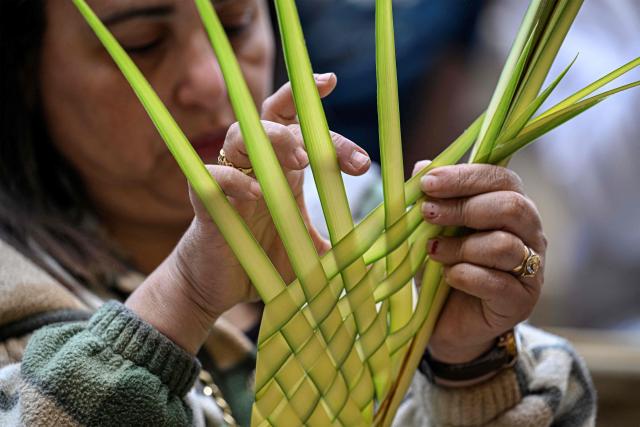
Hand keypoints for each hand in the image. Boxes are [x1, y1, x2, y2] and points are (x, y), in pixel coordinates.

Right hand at [127, 73, 371, 353]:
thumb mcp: (308, 255)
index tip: (332, 83)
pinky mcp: (204, 202)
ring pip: (240, 135)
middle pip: (275, 120)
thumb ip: (338, 248)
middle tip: (349, 159)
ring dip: (273, 140)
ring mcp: (229, 180)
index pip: (296, 122)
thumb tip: (381, 258)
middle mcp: (256, 166)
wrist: (216, 288)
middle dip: (309, 126)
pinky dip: (234, 179)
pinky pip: (212, 176)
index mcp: (282, 169)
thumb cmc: (262, 263)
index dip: (310, 101)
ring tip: (303, 160)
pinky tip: (256, 193)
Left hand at [416, 162, 545, 364]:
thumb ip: (432, 198)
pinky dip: (465, 276)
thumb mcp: (431, 229)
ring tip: (433, 252)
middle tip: (427, 214)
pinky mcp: (522, 300)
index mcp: (510, 205)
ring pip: (504, 245)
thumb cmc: (443, 265)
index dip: (464, 177)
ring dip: (460, 246)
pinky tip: (448, 276)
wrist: (446, 321)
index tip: (427, 183)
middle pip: (512, 206)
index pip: (500, 178)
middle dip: (463, 208)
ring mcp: (531, 268)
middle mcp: (529, 233)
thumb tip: (422, 165)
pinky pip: (498, 282)